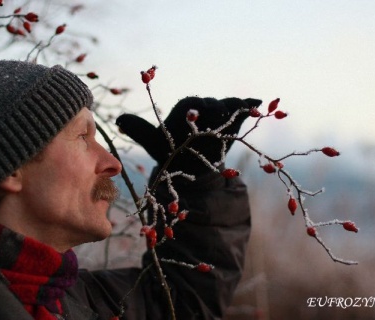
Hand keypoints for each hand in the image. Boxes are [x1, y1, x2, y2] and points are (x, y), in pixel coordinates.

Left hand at [116, 96, 261, 174]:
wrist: (189, 169)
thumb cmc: (169, 154)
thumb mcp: (153, 143)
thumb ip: (139, 130)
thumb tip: (118, 120)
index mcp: (182, 110)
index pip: (188, 103)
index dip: (192, 108)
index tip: (196, 113)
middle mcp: (200, 109)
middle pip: (209, 103)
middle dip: (211, 109)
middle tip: (213, 119)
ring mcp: (217, 115)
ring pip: (226, 106)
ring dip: (229, 109)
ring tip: (230, 117)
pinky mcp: (231, 122)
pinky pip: (241, 109)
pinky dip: (248, 104)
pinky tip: (256, 101)